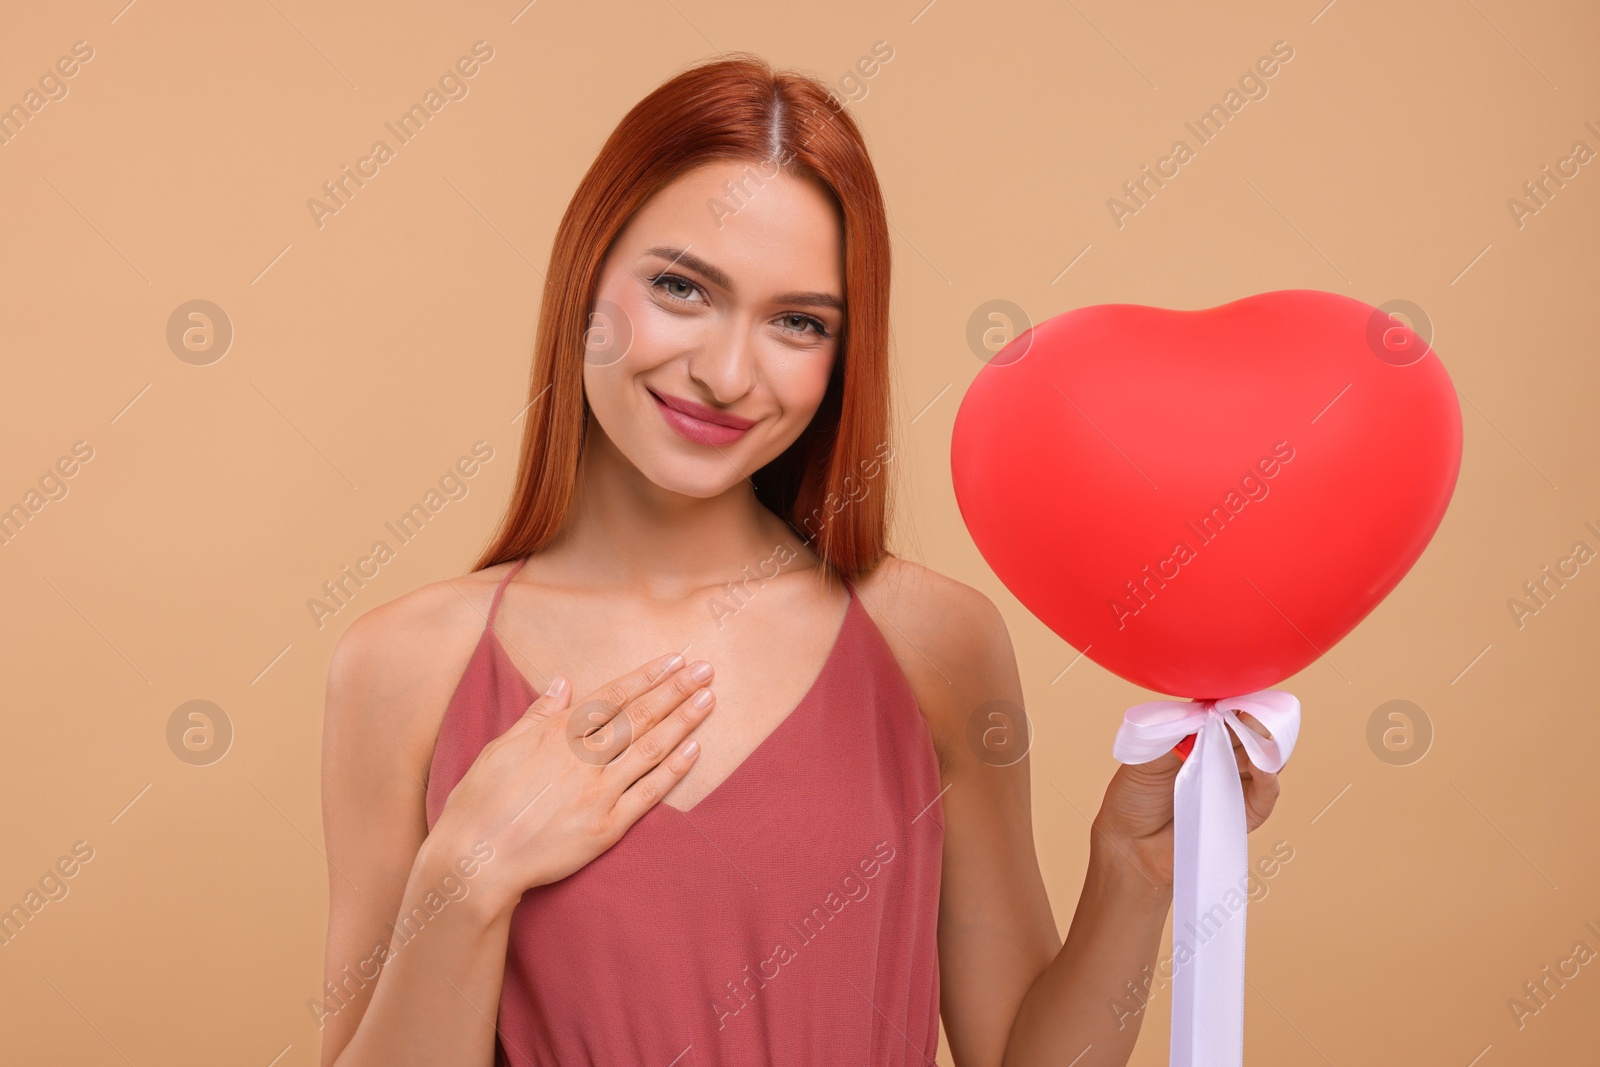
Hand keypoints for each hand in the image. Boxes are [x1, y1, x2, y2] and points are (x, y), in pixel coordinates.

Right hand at [427, 651, 715, 917]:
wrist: (475, 860)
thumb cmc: (479, 803)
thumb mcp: (501, 748)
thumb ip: (537, 714)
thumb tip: (563, 682)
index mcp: (556, 735)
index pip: (612, 696)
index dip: (646, 676)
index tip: (674, 659)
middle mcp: (582, 758)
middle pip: (639, 716)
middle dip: (675, 690)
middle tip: (706, 670)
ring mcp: (597, 792)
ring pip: (650, 749)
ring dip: (682, 722)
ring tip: (708, 700)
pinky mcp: (606, 827)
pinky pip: (648, 794)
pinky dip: (673, 770)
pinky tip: (694, 750)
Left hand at [1090, 711, 1280, 895]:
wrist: (1130, 844)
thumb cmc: (1134, 797)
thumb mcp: (1149, 756)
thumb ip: (1178, 735)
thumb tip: (1208, 710)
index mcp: (1199, 734)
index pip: (1226, 710)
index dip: (1233, 701)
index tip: (1233, 694)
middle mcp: (1222, 754)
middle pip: (1250, 730)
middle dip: (1251, 718)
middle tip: (1246, 711)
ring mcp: (1236, 782)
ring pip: (1265, 757)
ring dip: (1263, 743)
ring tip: (1254, 732)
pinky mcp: (1245, 812)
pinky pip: (1266, 794)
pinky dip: (1269, 777)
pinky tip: (1263, 765)